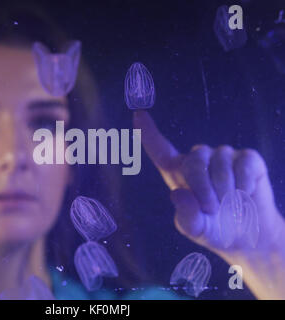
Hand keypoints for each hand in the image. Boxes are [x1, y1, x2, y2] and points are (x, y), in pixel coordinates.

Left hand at [133, 110, 284, 259]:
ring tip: (230, 204)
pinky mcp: (247, 158)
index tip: (138, 115)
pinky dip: (244, 184)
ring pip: (220, 163)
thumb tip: (178, 194)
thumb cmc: (214, 228)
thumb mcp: (195, 229)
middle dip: (203, 189)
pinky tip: (245, 193)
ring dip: (226, 190)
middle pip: (194, 161)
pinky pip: (244, 163)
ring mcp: (223, 156)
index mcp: (178, 173)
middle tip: (212, 210)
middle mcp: (198, 159)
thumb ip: (186, 216)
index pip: (160, 150)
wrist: (247, 235)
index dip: (148, 133)